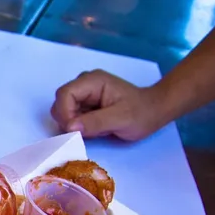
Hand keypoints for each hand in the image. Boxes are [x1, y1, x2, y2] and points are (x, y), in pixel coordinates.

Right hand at [50, 70, 168, 140]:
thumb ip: (95, 122)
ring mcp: (84, 93)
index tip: (74, 132)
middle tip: (85, 133)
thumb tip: (70, 127)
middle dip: (68, 120)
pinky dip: (78, 126)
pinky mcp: (84, 103)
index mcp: (92, 81)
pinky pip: (71, 116)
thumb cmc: (141, 113)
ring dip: (73, 124)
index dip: (65, 114)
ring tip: (93, 130)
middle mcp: (84, 84)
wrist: (154, 111)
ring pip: (63, 110)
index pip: (64, 94)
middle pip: (60, 102)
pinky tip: (94, 128)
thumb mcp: (121, 119)